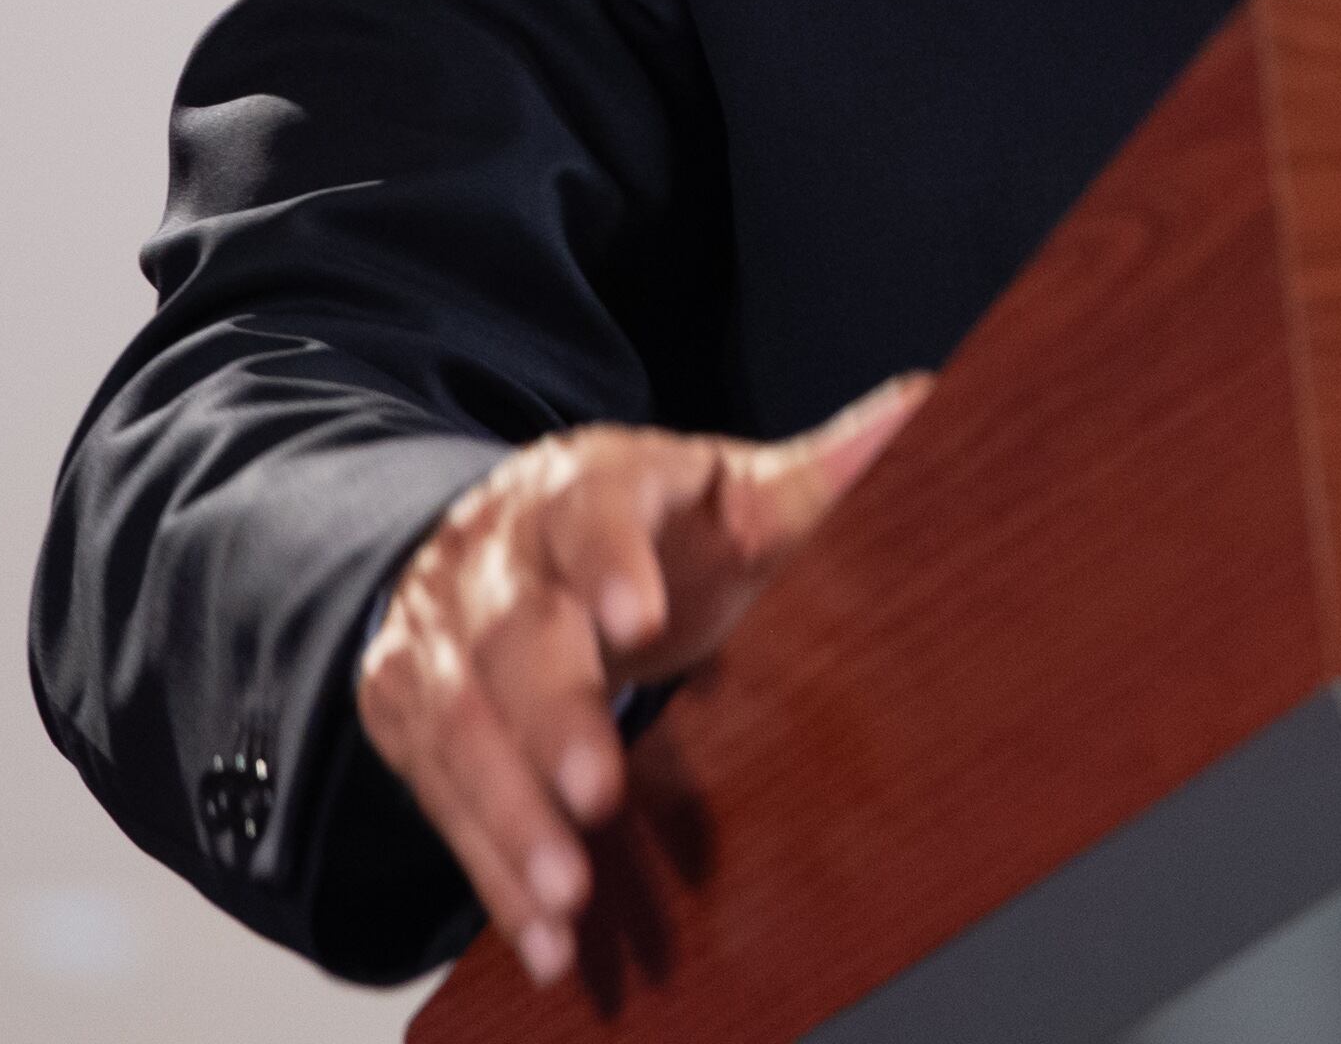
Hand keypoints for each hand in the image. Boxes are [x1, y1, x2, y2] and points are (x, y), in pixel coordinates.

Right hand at [355, 377, 927, 982]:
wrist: (500, 538)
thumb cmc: (648, 527)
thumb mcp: (725, 494)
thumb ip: (820, 472)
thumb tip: (931, 406)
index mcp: (585, 489)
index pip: (591, 510)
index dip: (610, 561)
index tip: (639, 621)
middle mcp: (499, 560)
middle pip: (515, 635)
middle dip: (552, 719)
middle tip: (598, 794)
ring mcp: (441, 637)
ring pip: (461, 726)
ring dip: (511, 818)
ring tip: (569, 892)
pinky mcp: (409, 712)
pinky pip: (441, 797)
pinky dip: (490, 869)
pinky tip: (545, 935)